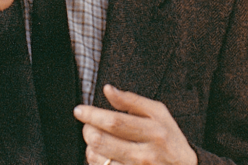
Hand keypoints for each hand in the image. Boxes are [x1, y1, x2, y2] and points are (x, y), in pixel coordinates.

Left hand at [74, 85, 197, 164]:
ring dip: (91, 147)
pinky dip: (97, 162)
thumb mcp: (158, 113)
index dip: (93, 115)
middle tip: (87, 125)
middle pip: (103, 141)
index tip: (79, 110)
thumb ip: (131, 100)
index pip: (115, 122)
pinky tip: (102, 155)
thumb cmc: (169, 137)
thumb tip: (107, 89)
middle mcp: (147, 155)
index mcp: (154, 131)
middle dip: (88, 130)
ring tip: (96, 140)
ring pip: (100, 159)